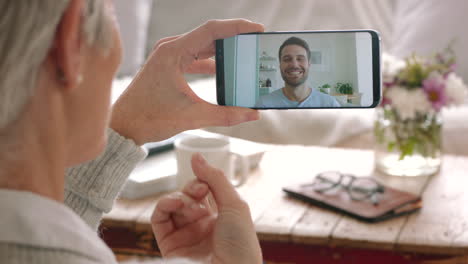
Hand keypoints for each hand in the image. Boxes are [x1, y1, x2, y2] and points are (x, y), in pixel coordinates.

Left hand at [110, 19, 264, 144]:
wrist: (123, 126)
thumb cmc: (148, 117)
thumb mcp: (192, 117)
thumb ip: (226, 115)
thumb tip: (253, 115)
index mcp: (173, 52)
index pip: (211, 30)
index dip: (237, 27)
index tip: (257, 30)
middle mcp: (170, 49)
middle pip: (209, 36)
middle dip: (234, 39)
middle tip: (256, 43)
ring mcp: (168, 56)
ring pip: (202, 47)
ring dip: (223, 51)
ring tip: (245, 56)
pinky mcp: (169, 66)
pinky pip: (195, 58)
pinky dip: (211, 63)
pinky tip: (225, 72)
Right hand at [151, 153, 261, 263]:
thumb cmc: (240, 245)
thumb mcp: (235, 205)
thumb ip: (215, 178)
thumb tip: (197, 156)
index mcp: (222, 216)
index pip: (206, 189)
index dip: (203, 179)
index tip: (205, 178)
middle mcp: (202, 225)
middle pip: (187, 194)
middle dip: (192, 188)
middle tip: (199, 191)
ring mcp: (185, 234)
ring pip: (172, 204)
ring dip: (179, 197)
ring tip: (189, 204)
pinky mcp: (169, 244)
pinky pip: (158, 218)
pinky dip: (163, 205)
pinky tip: (175, 203)